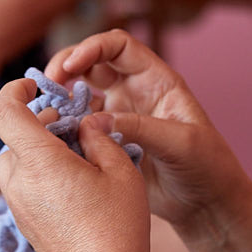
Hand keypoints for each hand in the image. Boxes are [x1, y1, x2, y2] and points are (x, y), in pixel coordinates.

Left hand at [0, 78, 152, 251]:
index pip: (3, 110)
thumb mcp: (120, 171)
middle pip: (13, 136)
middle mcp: (18, 181)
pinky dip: (41, 173)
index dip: (15, 90)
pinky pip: (23, 184)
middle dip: (40, 123)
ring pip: (17, 161)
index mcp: (38, 161)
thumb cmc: (118, 229)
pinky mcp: (23, 223)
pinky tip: (76, 184)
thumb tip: (84, 124)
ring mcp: (17, 205)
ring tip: (79, 156)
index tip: (35, 85)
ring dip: (41, 149)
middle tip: (76, 125)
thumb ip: (99, 137)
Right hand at [45, 30, 249, 241]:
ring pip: (81, 95)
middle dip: (66, 66)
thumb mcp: (181, 143)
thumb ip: (140, 128)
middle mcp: (134, 93)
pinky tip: (53, 136)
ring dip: (61, 98)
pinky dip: (64, 127)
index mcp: (156, 81)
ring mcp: (119, 117)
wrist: (205, 205)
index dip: (92, 48)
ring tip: (45, 112)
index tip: (70, 67)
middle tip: (47, 85)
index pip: (118, 46)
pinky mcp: (108, 143)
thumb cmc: (206, 167)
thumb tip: (94, 121)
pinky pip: (79, 127)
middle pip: (92, 64)